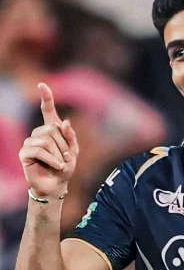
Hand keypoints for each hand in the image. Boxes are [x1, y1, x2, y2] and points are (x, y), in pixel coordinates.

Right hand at [19, 83, 78, 197]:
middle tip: (66, 157)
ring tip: (61, 163)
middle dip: (64, 144)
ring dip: (58, 153)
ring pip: (46, 140)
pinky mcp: (25, 153)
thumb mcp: (73, 151)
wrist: (57, 184)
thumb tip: (64, 121)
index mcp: (52, 130)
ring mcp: (30, 142)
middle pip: (52, 129)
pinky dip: (51, 159)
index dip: (46, 98)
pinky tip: (56, 165)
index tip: (42, 85)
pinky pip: (39, 150)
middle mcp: (39, 133)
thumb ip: (70, 136)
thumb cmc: (65, 167)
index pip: (48, 111)